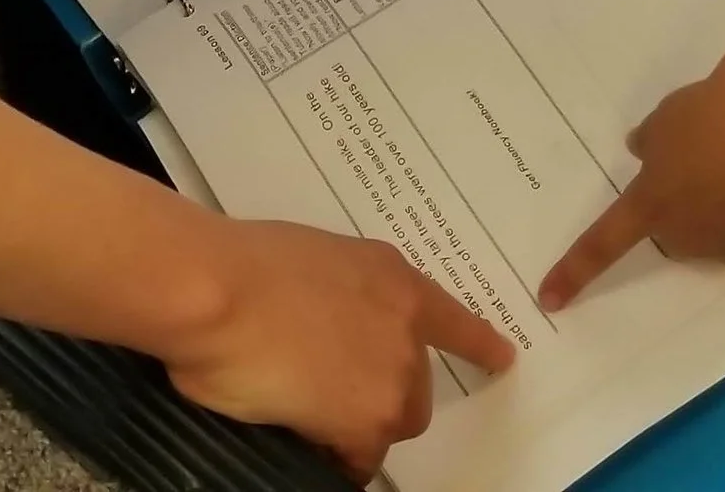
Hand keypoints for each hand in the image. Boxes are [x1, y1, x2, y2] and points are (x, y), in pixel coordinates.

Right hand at [165, 219, 514, 477]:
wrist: (219, 293)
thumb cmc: (243, 268)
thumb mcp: (312, 264)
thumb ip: (341, 298)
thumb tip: (326, 333)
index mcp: (392, 277)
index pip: (451, 318)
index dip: (478, 343)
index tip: (505, 359)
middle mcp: (405, 327)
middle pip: (413, 392)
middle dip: (376, 398)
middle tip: (321, 384)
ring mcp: (391, 376)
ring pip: (383, 427)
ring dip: (349, 426)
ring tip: (294, 399)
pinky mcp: (366, 422)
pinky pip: (356, 460)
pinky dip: (330, 455)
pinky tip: (294, 427)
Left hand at [540, 72, 724, 309]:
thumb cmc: (707, 113)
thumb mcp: (663, 119)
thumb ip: (649, 142)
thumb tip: (644, 152)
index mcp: (649, 204)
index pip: (603, 244)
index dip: (575, 272)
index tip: (549, 300)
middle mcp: (686, 237)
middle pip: (676, 233)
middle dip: (683, 211)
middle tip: (703, 169)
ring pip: (720, 237)